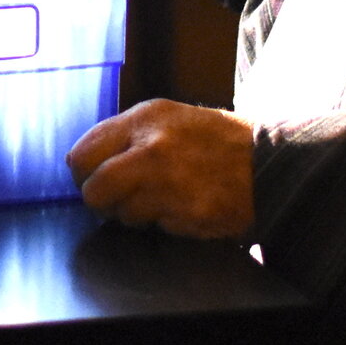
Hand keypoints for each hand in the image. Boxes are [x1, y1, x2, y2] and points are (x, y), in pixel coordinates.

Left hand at [67, 100, 254, 239]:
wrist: (263, 162)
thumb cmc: (209, 139)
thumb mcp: (164, 117)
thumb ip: (123, 135)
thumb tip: (83, 162)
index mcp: (143, 120)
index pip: (83, 154)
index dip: (82, 174)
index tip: (91, 179)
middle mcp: (152, 150)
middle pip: (94, 190)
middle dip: (100, 201)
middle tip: (114, 199)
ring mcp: (170, 184)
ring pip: (123, 215)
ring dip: (134, 214)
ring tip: (159, 198)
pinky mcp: (188, 214)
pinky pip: (155, 227)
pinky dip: (162, 222)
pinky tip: (180, 207)